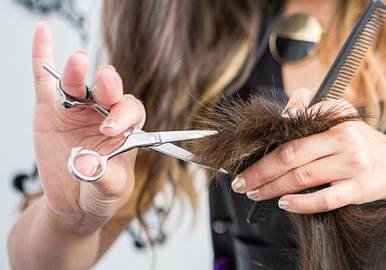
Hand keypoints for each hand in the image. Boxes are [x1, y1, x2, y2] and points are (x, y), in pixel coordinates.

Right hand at [32, 23, 144, 232]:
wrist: (75, 202)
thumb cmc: (100, 192)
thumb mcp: (110, 190)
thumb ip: (102, 177)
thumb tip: (84, 165)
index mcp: (126, 128)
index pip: (131, 111)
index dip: (125, 115)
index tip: (111, 128)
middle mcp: (104, 113)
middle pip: (108, 91)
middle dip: (109, 85)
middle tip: (106, 83)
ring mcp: (77, 109)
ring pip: (78, 84)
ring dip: (78, 72)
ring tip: (79, 62)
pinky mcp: (50, 109)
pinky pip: (45, 80)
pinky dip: (43, 56)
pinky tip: (44, 33)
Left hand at [231, 89, 385, 213]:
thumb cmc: (363, 143)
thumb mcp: (342, 118)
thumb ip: (312, 110)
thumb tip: (285, 110)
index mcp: (336, 121)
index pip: (293, 132)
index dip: (265, 144)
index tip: (245, 155)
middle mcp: (345, 141)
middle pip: (291, 156)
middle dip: (260, 170)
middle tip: (241, 181)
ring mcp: (353, 166)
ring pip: (303, 178)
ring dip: (273, 187)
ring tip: (255, 192)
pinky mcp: (359, 189)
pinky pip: (325, 199)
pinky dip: (301, 203)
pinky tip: (284, 203)